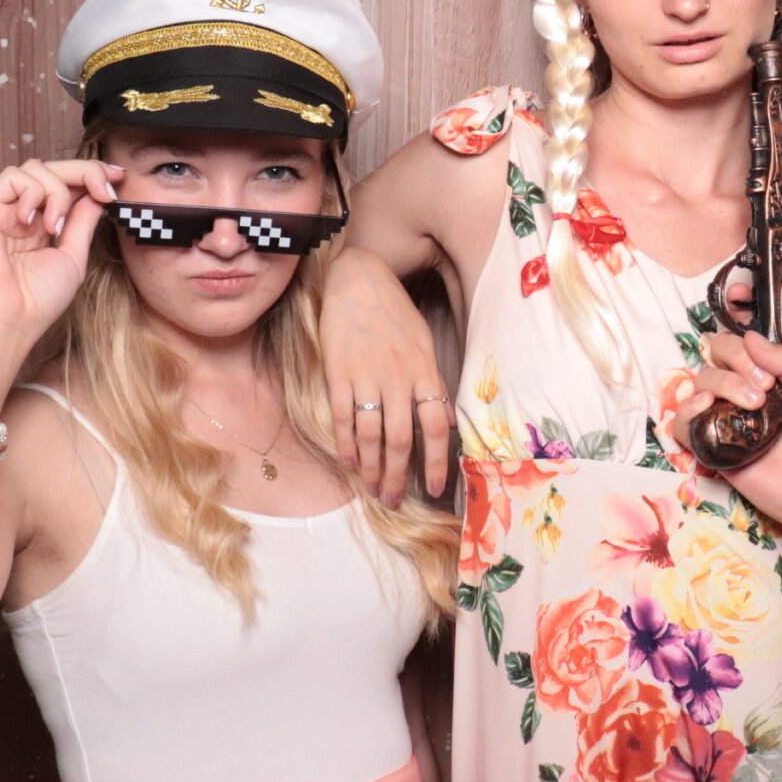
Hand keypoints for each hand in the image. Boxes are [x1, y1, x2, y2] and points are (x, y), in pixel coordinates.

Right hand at [0, 159, 120, 352]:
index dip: (92, 174)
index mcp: (40, 223)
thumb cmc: (37, 301)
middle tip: (108, 189)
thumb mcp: (72, 256)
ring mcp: (1, 210)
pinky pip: (12, 177)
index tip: (119, 177)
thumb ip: (82, 223)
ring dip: (59, 191)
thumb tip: (98, 193)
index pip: (66, 183)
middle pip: (52, 168)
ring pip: (34, 168)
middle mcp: (20, 213)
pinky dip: (33, 192)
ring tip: (56, 228)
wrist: (8, 323)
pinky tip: (36, 222)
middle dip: (86, 171)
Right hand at [320, 248, 451, 503]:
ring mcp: (367, 377)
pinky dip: (346, 445)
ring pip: (371, 435)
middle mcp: (399, 379)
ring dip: (373, 468)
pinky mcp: (338, 374)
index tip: (436, 487)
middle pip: (402, 439)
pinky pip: (343, 418)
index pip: (438, 426)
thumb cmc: (395, 314)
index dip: (437, 461)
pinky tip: (350, 464)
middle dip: (400, 475)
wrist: (358, 281)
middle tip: (396, 501)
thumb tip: (443, 421)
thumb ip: (432, 383)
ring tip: (374, 490)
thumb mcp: (424, 344)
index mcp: (425, 372)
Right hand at [673, 331, 781, 543]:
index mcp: (769, 377)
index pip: (737, 347)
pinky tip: (704, 408)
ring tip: (749, 406)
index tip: (768, 376)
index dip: (743, 351)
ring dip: (717, 385)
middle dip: (734, 368)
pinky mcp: (715, 451)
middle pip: (714, 362)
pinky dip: (685, 412)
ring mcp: (727, 422)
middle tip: (762, 393)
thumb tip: (749, 336)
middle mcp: (744, 395)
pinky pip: (683, 426)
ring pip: (698, 386)